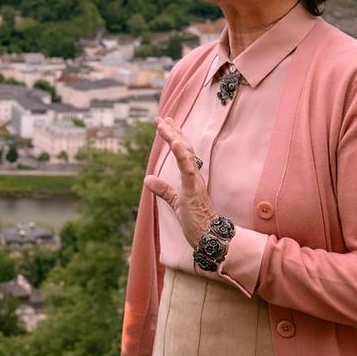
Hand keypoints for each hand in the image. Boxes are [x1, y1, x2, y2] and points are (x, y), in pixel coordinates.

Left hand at [144, 116, 217, 247]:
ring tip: (164, 124)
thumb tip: (147, 179)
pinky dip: (181, 155)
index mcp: (190, 177)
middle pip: (184, 148)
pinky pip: (188, 170)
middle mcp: (194, 176)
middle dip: (173, 131)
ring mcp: (194, 181)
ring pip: (185, 154)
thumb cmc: (196, 222)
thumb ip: (164, 190)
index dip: (174, 136)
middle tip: (162, 118)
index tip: (165, 122)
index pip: (182, 152)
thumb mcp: (176, 203)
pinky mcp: (193, 190)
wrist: (209, 237)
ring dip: (174, 138)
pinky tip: (175, 143)